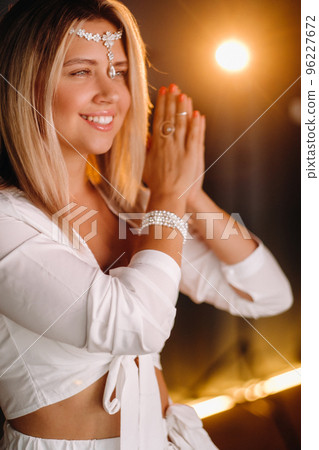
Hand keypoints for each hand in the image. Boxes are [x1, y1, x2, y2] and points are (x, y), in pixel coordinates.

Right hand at [143, 84, 204, 203]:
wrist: (168, 197)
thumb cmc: (156, 184)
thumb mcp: (145, 165)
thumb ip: (147, 150)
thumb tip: (147, 137)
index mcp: (156, 145)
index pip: (159, 120)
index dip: (161, 104)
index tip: (162, 92)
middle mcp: (168, 144)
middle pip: (170, 118)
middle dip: (172, 100)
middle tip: (173, 86)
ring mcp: (181, 149)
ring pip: (182, 124)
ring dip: (183, 108)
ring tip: (184, 94)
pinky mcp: (192, 155)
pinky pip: (194, 137)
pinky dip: (196, 125)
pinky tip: (197, 114)